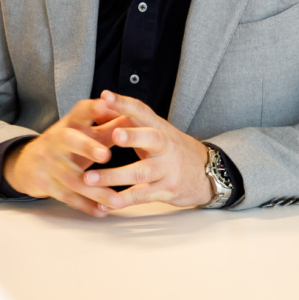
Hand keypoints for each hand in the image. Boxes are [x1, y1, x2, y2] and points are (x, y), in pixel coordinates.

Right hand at [3, 98, 131, 216]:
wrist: (29, 162)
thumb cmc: (67, 144)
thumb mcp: (84, 132)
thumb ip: (109, 126)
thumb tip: (136, 116)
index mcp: (70, 123)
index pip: (81, 111)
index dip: (94, 109)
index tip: (106, 105)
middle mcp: (56, 139)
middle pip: (69, 140)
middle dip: (87, 147)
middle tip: (107, 155)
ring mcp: (49, 163)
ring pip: (72, 177)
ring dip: (96, 190)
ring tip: (118, 200)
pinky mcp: (46, 184)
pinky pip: (67, 197)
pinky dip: (86, 206)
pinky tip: (103, 212)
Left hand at [81, 90, 213, 208]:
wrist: (209, 173)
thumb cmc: (173, 150)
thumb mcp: (158, 132)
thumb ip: (132, 123)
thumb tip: (100, 109)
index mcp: (160, 128)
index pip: (142, 111)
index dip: (124, 103)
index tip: (105, 96)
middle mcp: (166, 146)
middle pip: (151, 139)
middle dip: (133, 136)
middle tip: (114, 134)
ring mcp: (167, 170)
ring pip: (141, 172)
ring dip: (113, 176)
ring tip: (89, 179)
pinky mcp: (167, 191)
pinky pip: (142, 196)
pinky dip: (122, 200)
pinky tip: (104, 203)